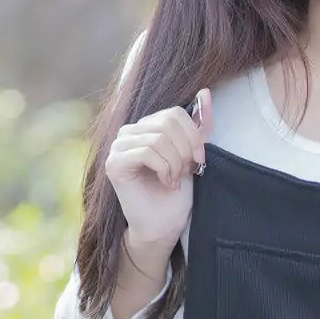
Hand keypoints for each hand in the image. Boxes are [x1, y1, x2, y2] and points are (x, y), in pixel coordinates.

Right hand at [102, 89, 211, 262]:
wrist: (164, 226)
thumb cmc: (177, 193)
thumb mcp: (192, 154)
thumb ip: (198, 125)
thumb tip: (205, 92)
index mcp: (145, 127)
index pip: (173, 113)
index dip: (192, 135)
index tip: (198, 160)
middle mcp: (128, 132)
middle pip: (166, 123)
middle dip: (185, 149)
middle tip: (187, 171)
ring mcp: (117, 147)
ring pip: (158, 139)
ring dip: (175, 163)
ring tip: (175, 180)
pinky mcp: (113, 164)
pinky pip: (146, 153)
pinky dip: (164, 169)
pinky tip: (166, 183)